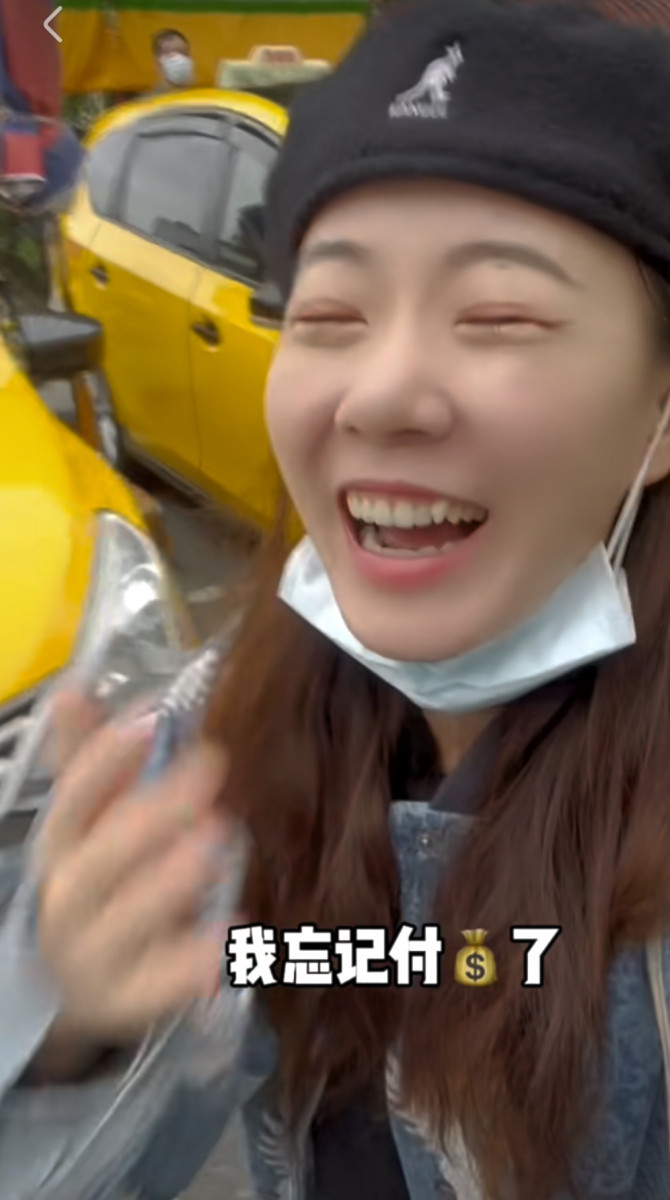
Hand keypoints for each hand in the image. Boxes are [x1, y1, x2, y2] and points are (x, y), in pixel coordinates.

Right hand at [36, 682, 228, 1051]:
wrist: (79, 987)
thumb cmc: (99, 882)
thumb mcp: (91, 822)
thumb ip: (91, 758)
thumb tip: (77, 685)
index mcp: (61, 850)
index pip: (71, 802)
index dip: (104, 761)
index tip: (149, 721)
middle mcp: (67, 901)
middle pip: (98, 861)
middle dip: (150, 816)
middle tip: (209, 773)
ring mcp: (92, 956)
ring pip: (121, 922)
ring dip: (167, 882)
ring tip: (218, 844)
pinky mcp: (126, 1001)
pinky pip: (155, 987)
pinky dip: (191, 966)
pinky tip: (235, 934)